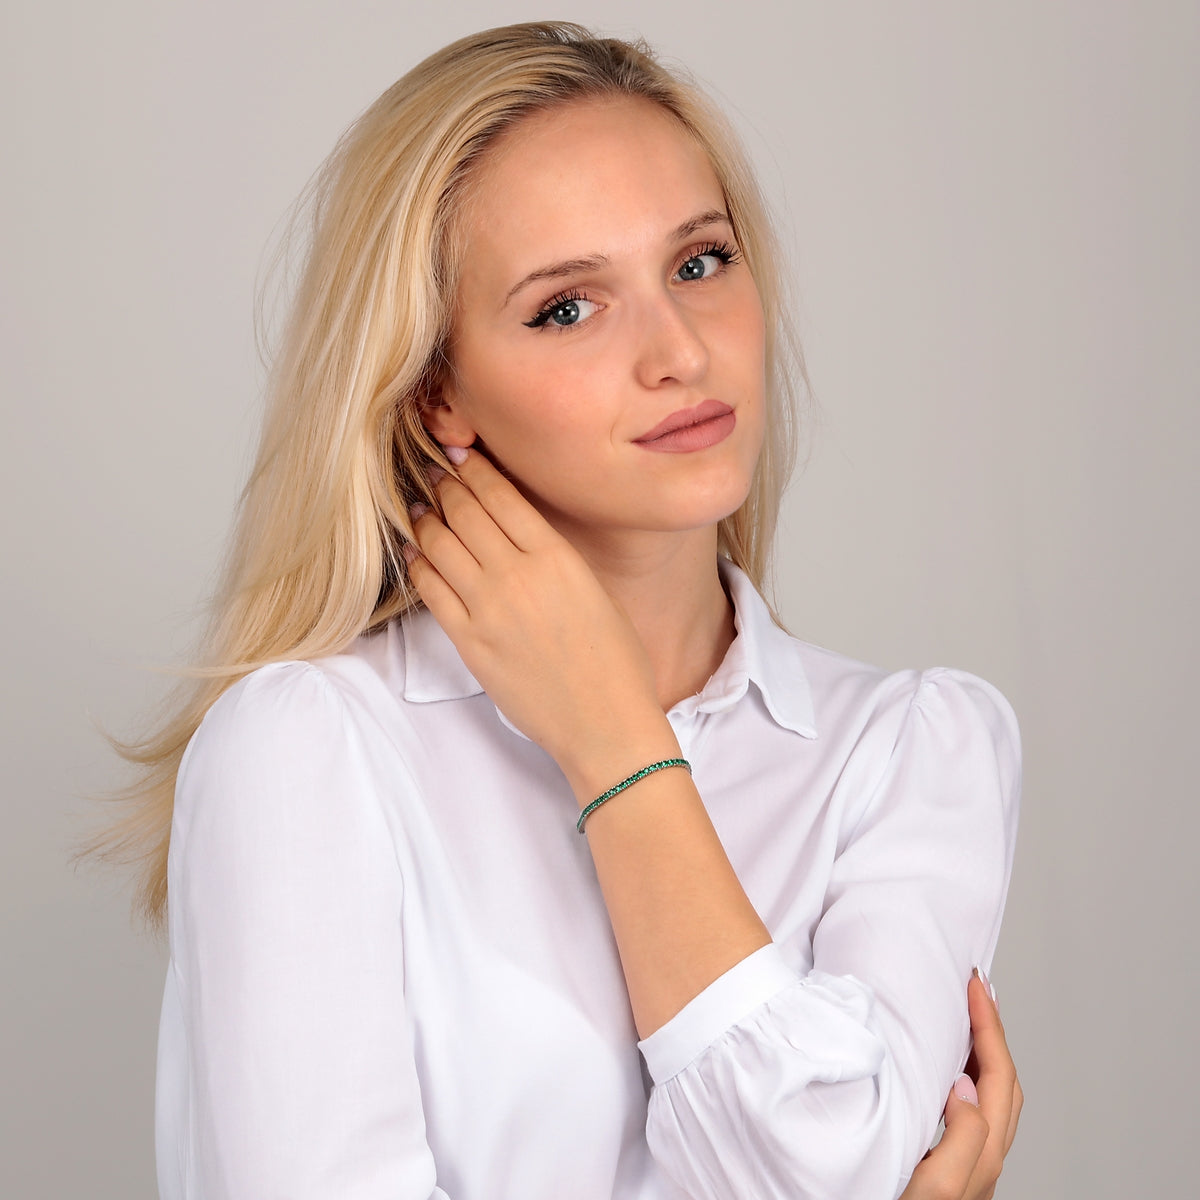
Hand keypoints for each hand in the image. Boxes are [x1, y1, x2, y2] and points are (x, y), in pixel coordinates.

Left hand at [404, 448, 671, 781]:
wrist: (605, 723)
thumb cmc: (615, 663)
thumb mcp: (595, 591)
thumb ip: (555, 559)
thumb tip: (520, 534)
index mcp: (557, 557)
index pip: (502, 497)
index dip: (476, 470)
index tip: (461, 455)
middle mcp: (518, 575)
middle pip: (467, 513)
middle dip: (446, 486)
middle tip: (434, 472)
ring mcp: (488, 609)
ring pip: (442, 545)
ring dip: (427, 519)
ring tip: (420, 506)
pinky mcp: (469, 642)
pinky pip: (432, 590)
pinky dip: (418, 564)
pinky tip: (414, 551)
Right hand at [899, 972, 1021, 1199]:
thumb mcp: (935, 1187)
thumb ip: (960, 1139)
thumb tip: (962, 1085)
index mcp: (981, 1158)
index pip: (996, 1076)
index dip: (989, 1026)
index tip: (973, 984)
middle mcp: (982, 1164)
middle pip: (1004, 1084)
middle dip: (993, 1030)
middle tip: (976, 988)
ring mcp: (969, 1168)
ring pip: (993, 1099)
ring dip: (984, 1051)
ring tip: (968, 1017)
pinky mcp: (950, 1169)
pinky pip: (974, 1112)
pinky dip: (968, 1076)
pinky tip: (947, 1068)